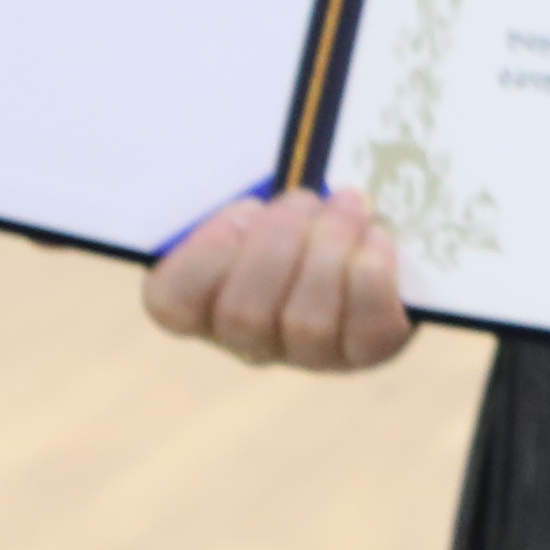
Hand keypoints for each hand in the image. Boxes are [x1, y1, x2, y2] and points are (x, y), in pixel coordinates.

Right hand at [145, 184, 412, 372]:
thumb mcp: (258, 195)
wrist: (368, 230)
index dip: (204, 257)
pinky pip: (367, 331)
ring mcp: (308, 354)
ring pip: (307, 323)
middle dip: (279, 242)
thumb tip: (251, 199)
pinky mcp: (365, 351)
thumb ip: (241, 197)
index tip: (243, 210)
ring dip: (330, 249)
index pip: (173, 304)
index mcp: (205, 301)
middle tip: (305, 199)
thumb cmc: (296, 209)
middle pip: (243, 314)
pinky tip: (376, 238)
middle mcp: (251, 340)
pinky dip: (373, 277)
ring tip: (349, 206)